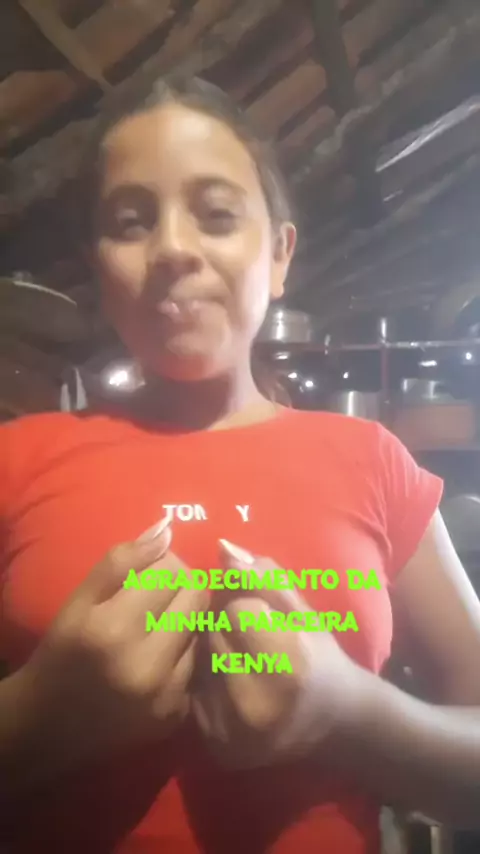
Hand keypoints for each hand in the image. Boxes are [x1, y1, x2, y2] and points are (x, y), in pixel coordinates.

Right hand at [21, 518, 206, 774]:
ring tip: (159, 625)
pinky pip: (197, 665)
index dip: (165, 564)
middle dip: (182, 586)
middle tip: (160, 594)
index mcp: (113, 628)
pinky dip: (183, 653)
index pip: (171, 573)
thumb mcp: (78, 601)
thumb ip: (120, 561)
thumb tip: (165, 530)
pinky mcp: (176, 716)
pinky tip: (160, 656)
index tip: (151, 571)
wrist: (47, 726)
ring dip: (186, 620)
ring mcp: (165, 695)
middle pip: (196, 598)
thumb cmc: (61, 652)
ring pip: (202, 629)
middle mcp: (145, 664)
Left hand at [192, 540, 358, 767]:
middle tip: (246, 633)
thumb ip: (263, 576)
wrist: (334, 722)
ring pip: (197, 662)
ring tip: (238, 655)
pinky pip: (193, 693)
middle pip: (211, 635)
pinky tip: (228, 682)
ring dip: (209, 650)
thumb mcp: (301, 609)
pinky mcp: (217, 747)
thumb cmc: (318, 654)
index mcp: (287, 664)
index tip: (258, 610)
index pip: (234, 608)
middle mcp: (255, 703)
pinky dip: (205, 681)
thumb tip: (223, 548)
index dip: (242, 601)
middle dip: (222, 624)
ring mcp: (233, 731)